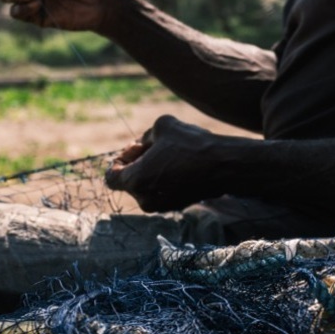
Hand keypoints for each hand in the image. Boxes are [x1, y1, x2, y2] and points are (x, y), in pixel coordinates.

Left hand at [104, 115, 227, 212]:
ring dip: (151, 171)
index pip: (111, 177)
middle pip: (128, 182)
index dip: (119, 160)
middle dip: (136, 163)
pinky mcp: (176, 207)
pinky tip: (180, 165)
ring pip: (145, 187)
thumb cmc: (190, 145)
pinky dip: (164, 180)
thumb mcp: (161, 126)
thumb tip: (141, 146)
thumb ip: (143, 137)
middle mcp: (145, 200)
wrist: (223, 166)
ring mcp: (161, 206)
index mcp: (135, 181)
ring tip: (169, 154)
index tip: (136, 149)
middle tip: (154, 147)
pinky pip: (160, 192)